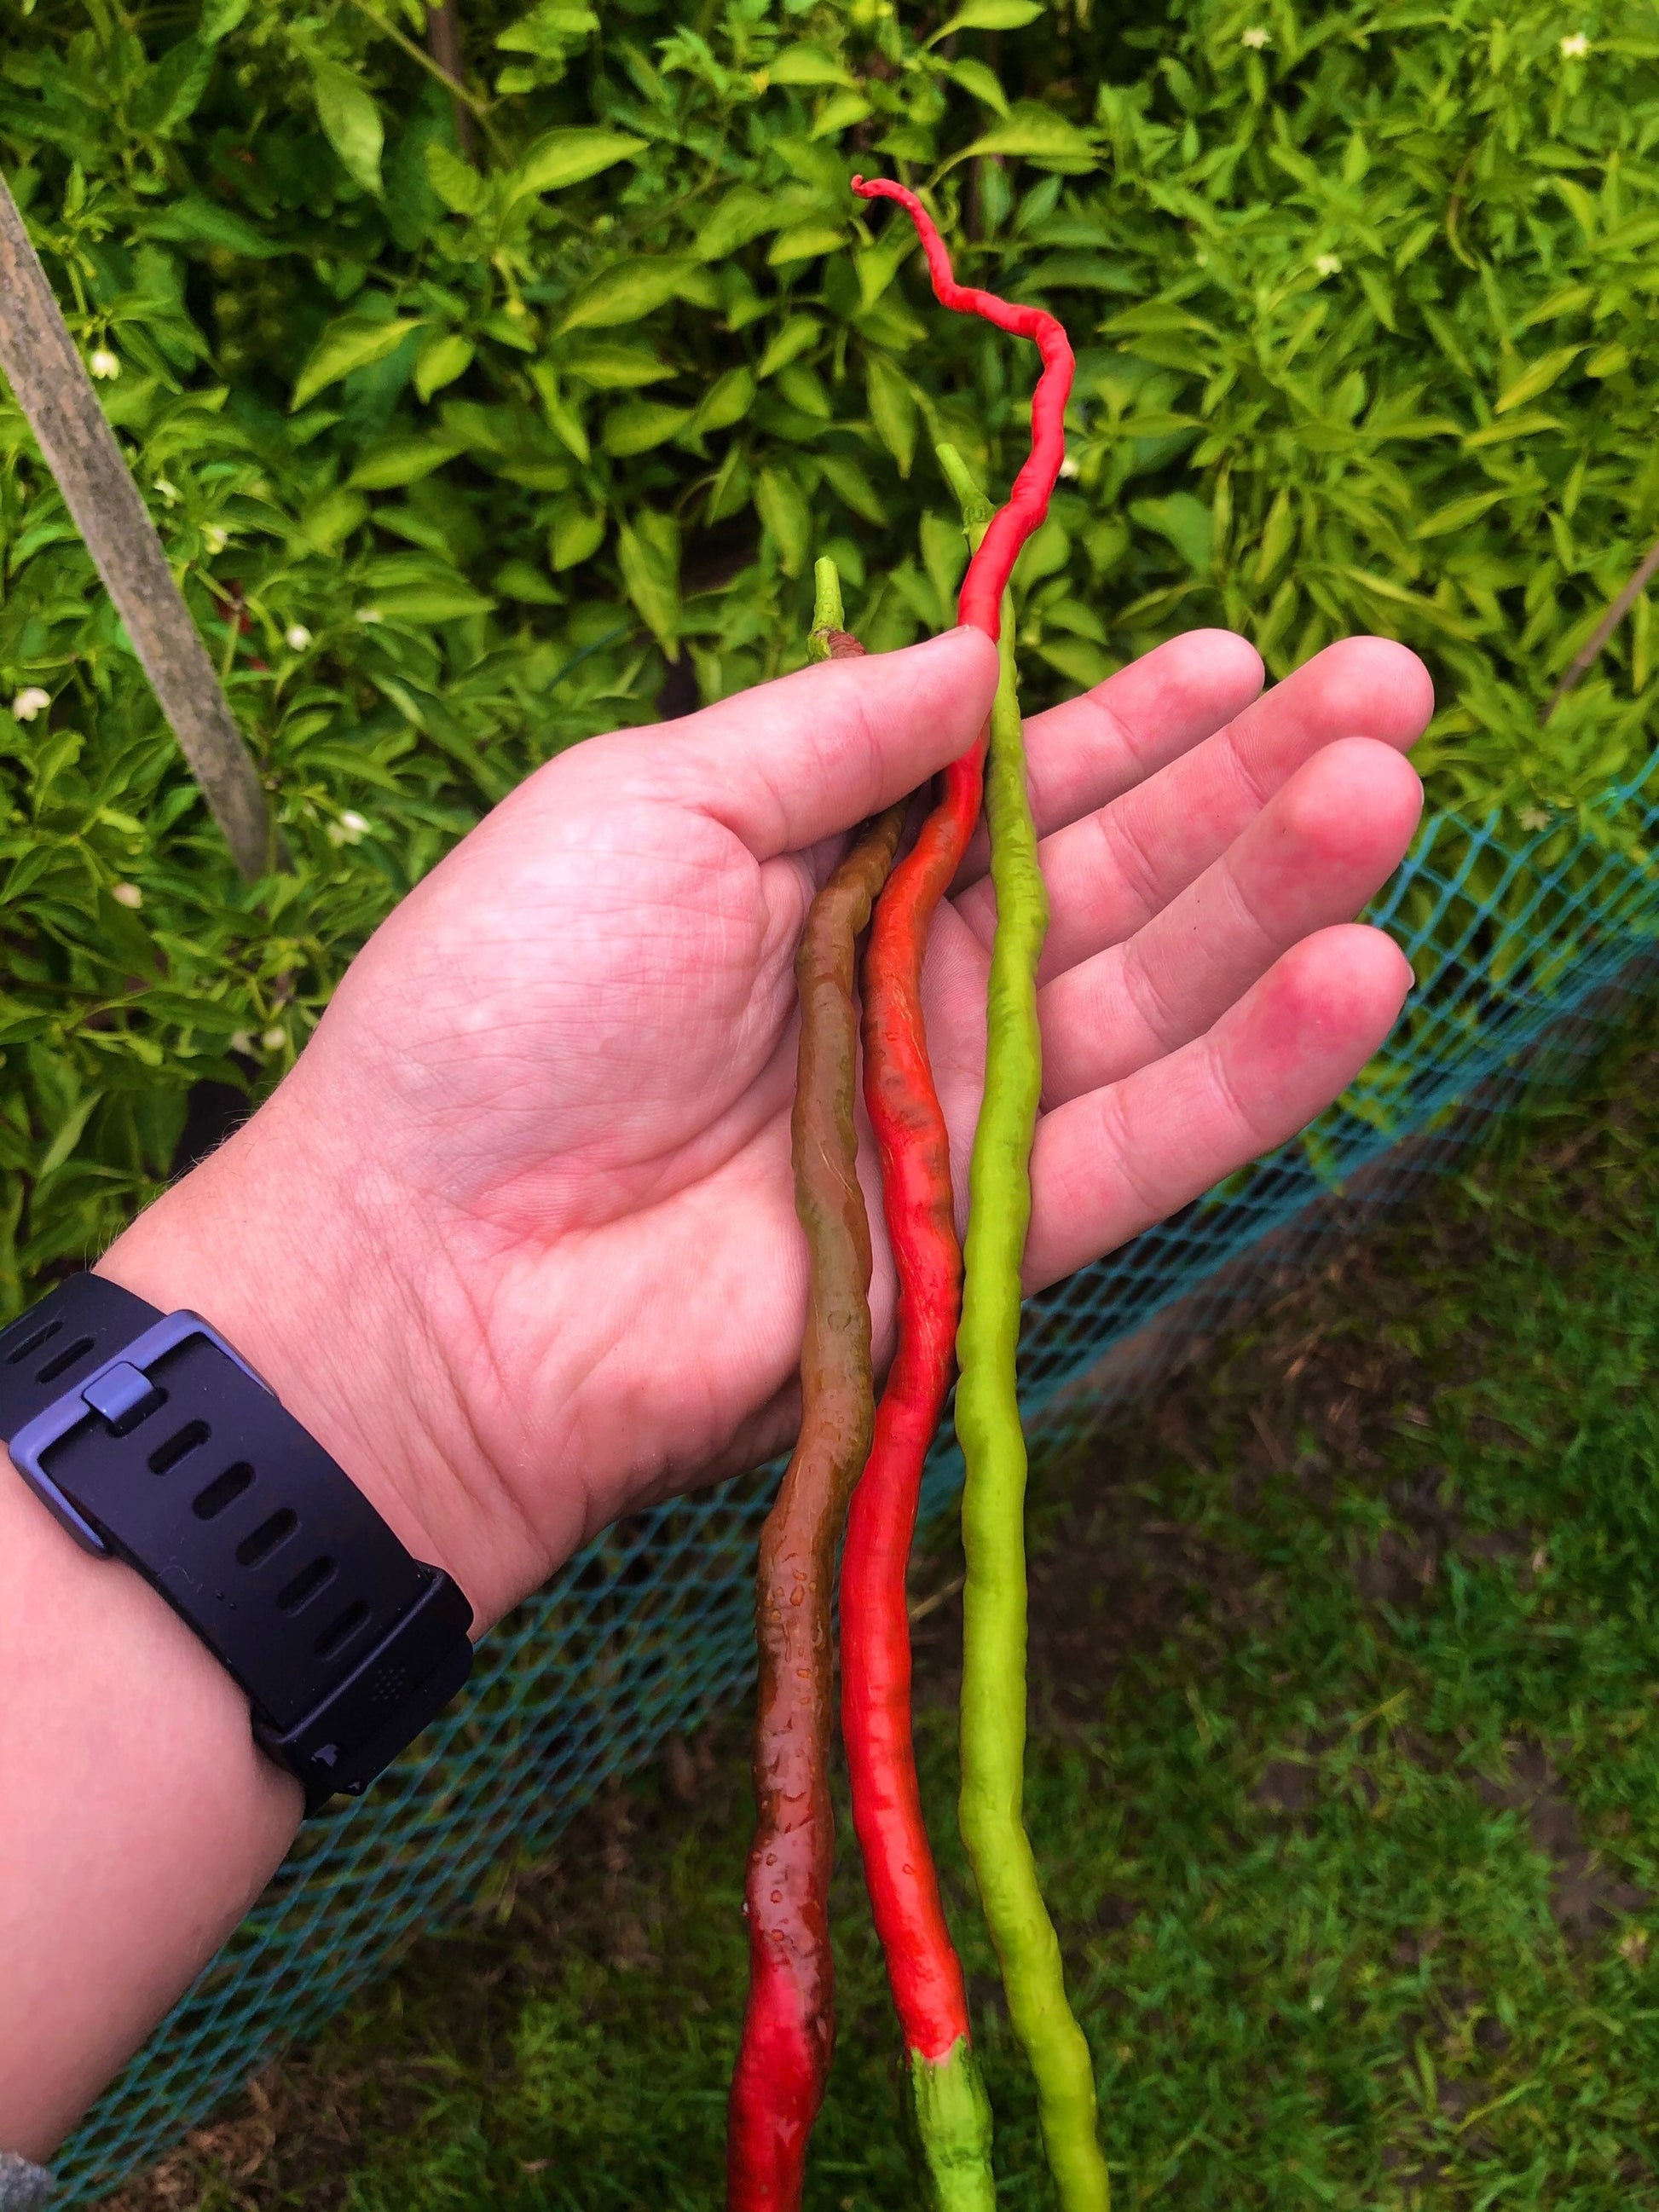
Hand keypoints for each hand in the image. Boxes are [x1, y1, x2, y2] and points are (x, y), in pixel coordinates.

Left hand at [104, 626, 1429, 1630]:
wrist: (429, 1269)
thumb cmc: (501, 1010)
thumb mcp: (642, 805)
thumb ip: (821, 735)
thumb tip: (976, 659)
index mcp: (827, 880)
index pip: (1018, 793)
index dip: (1133, 727)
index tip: (1243, 656)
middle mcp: (911, 993)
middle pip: (1119, 886)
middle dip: (1252, 791)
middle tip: (1391, 693)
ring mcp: (954, 1120)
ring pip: (1154, 1003)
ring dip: (1279, 906)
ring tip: (1388, 799)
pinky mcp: (985, 1244)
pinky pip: (1139, 1147)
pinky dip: (1252, 1076)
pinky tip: (1360, 979)